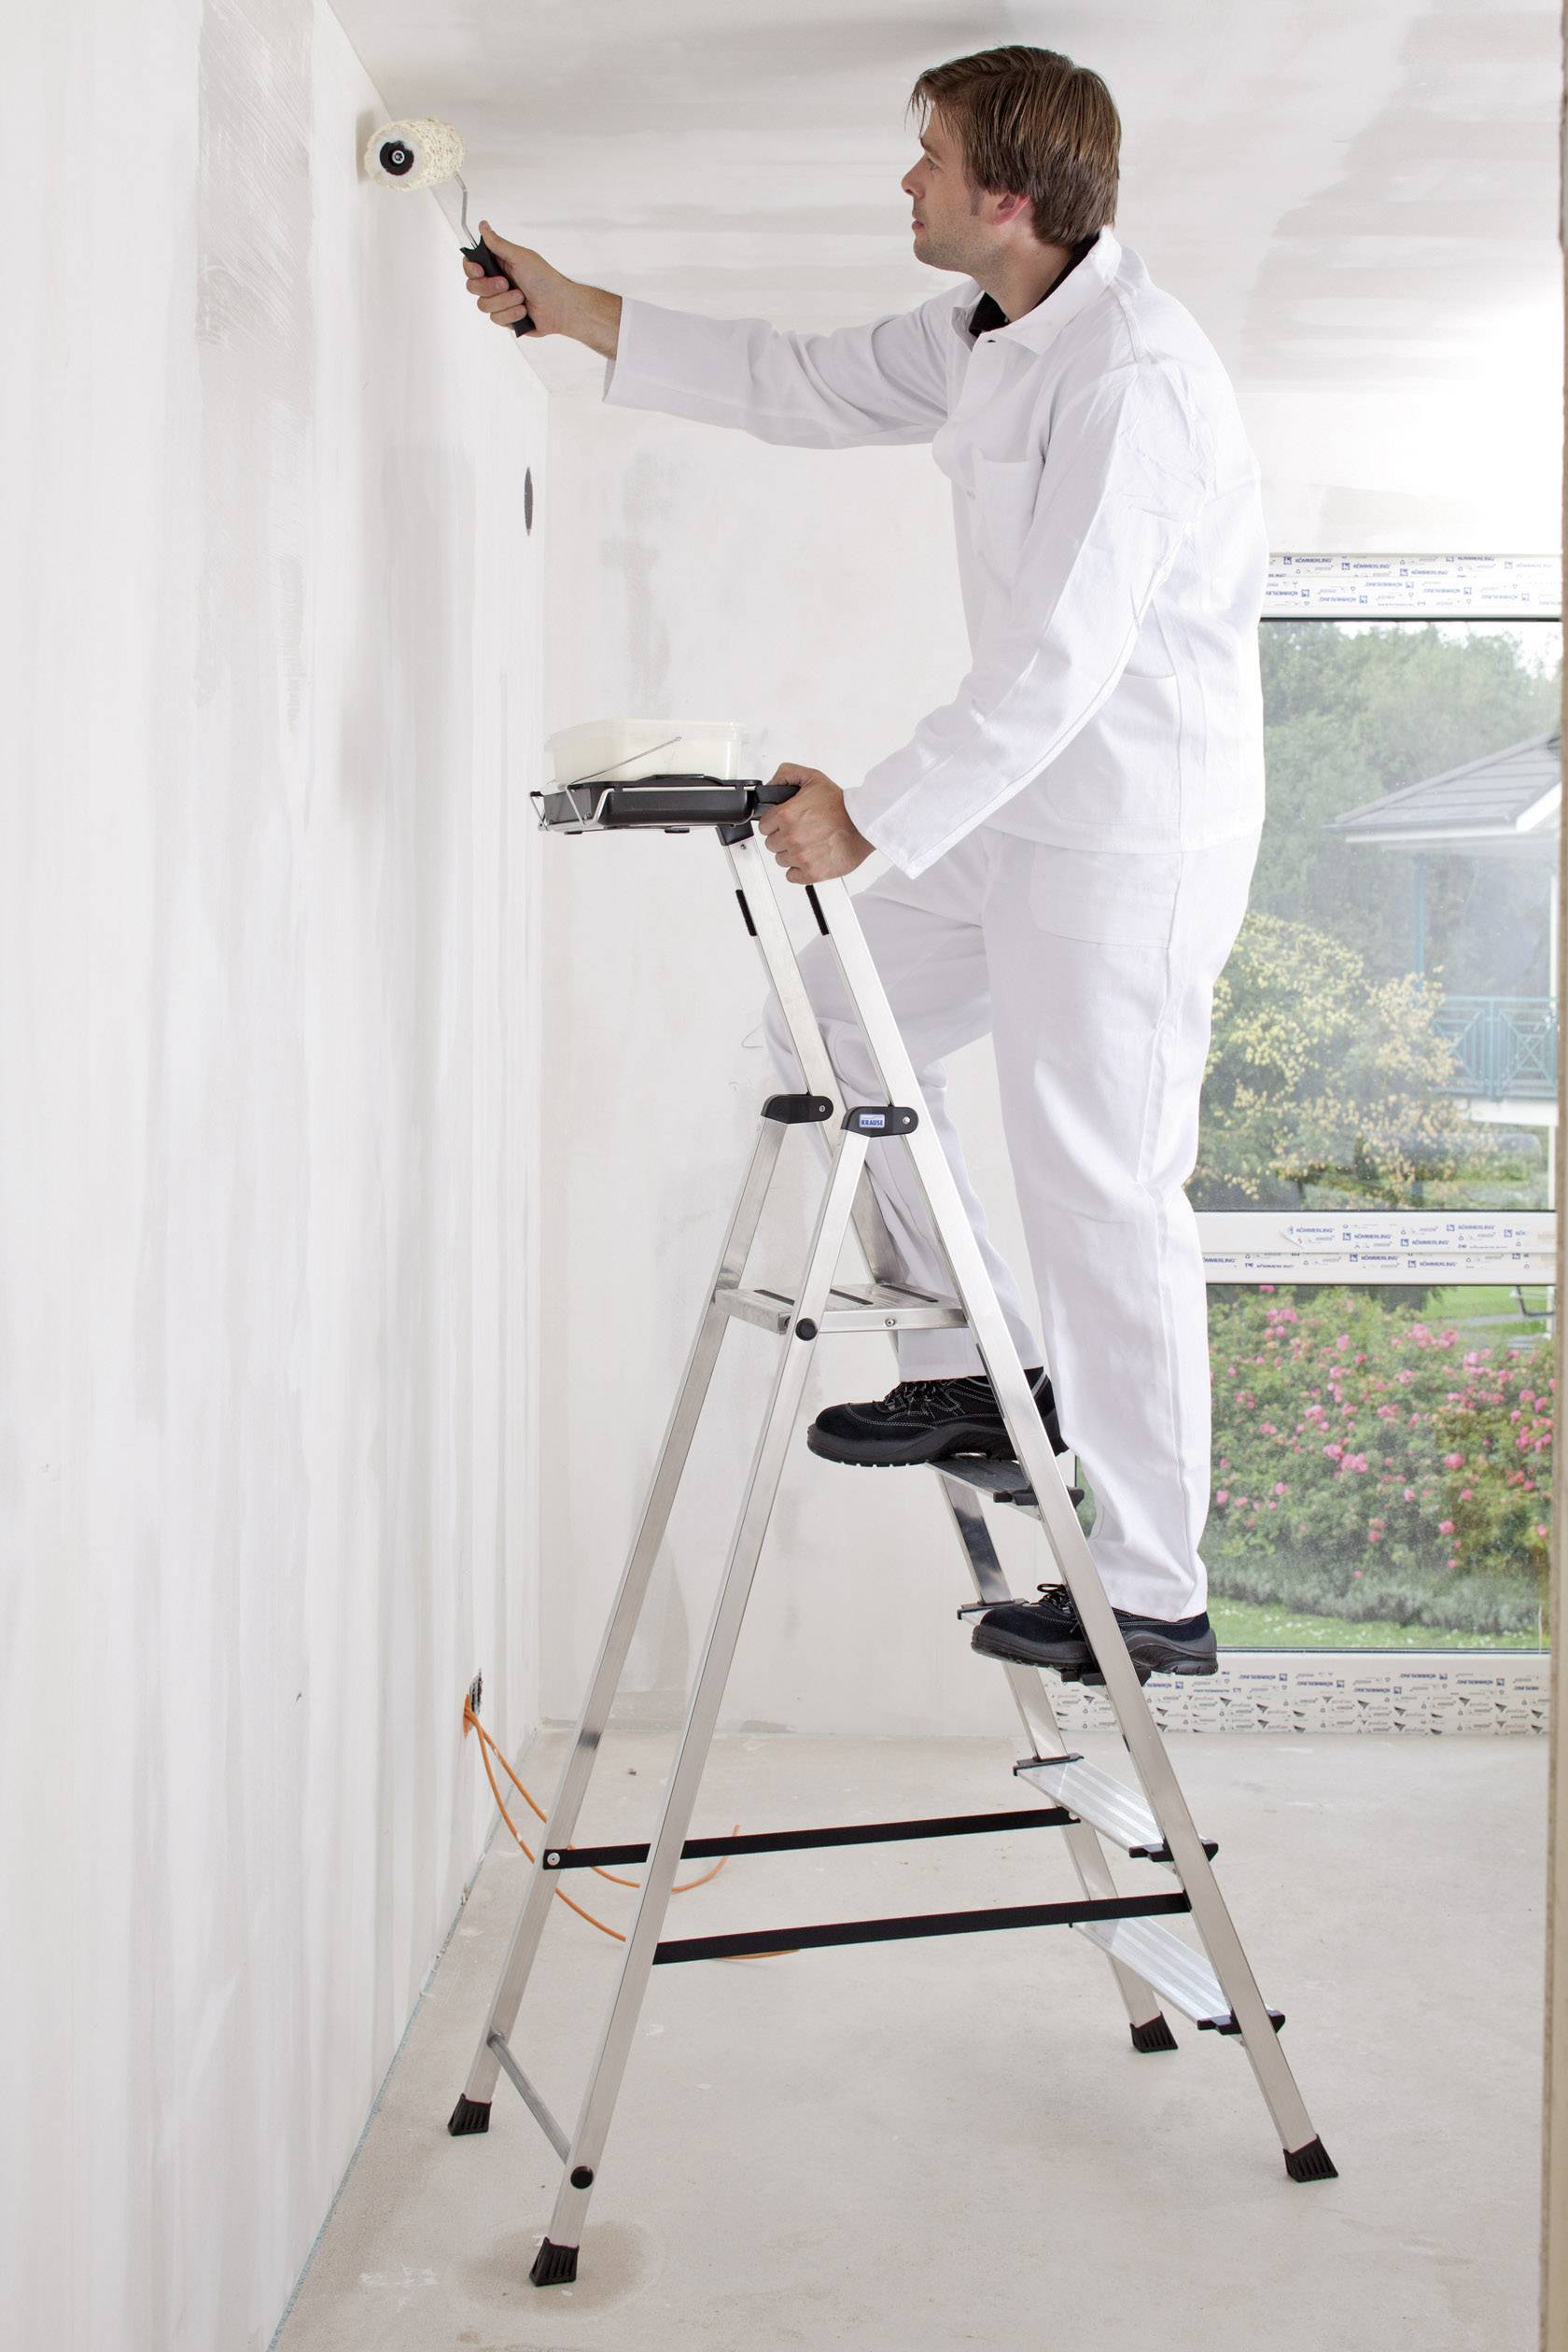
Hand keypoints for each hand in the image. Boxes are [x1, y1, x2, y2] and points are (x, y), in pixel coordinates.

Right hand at [461, 224, 572, 335]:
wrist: (559, 307)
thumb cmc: (544, 279)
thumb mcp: (520, 257)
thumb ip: (498, 244)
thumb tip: (483, 226)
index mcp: (498, 265)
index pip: (471, 266)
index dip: (471, 269)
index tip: (481, 271)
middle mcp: (496, 283)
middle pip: (472, 287)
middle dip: (489, 287)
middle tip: (506, 284)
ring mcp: (500, 301)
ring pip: (483, 305)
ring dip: (504, 302)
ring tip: (522, 298)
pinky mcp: (506, 318)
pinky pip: (496, 319)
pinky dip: (511, 314)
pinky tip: (524, 311)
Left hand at [756, 766, 875, 884]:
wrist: (864, 825)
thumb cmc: (841, 805)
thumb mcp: (812, 778)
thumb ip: (786, 775)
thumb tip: (770, 787)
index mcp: (786, 815)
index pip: (764, 826)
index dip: (774, 823)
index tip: (784, 823)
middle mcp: (791, 837)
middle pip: (771, 843)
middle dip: (783, 837)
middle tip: (800, 831)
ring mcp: (800, 857)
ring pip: (781, 860)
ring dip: (790, 853)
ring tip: (807, 843)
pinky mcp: (811, 872)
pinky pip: (791, 876)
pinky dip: (798, 870)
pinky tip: (809, 858)